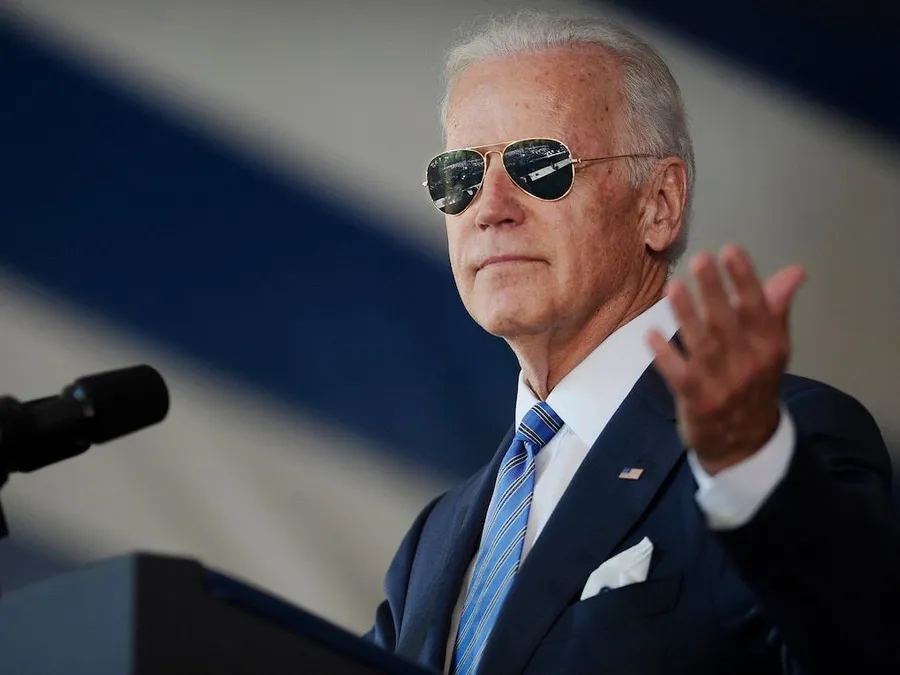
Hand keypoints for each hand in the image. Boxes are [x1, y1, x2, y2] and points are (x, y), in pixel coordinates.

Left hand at [647, 245, 806, 474]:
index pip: (758, 309)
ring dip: (686, 315)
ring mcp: (721, 384)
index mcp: (770, 348)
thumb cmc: (755, 382)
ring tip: (673, 287)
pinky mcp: (696, 399)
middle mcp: (748, 364)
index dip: (745, 279)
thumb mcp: (771, 349)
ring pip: (702, 344)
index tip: (731, 250)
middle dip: (714, 289)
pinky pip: (677, 373)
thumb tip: (795, 271)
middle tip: (700, 259)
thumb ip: (775, 308)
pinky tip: (651, 334)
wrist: (745, 443)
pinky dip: (664, 354)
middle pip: (728, 322)